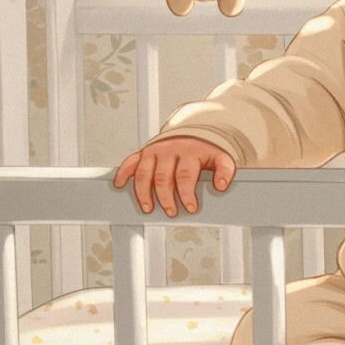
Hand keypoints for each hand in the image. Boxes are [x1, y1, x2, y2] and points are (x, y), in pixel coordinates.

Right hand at [113, 137, 236, 216]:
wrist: (194, 133)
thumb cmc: (206, 152)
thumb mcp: (221, 157)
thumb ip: (225, 170)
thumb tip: (221, 185)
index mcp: (191, 152)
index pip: (186, 175)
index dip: (187, 193)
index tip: (190, 208)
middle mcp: (171, 150)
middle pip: (163, 177)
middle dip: (166, 198)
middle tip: (171, 212)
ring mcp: (156, 151)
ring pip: (144, 172)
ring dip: (143, 192)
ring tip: (148, 208)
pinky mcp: (145, 152)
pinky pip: (130, 161)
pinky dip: (123, 173)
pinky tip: (119, 185)